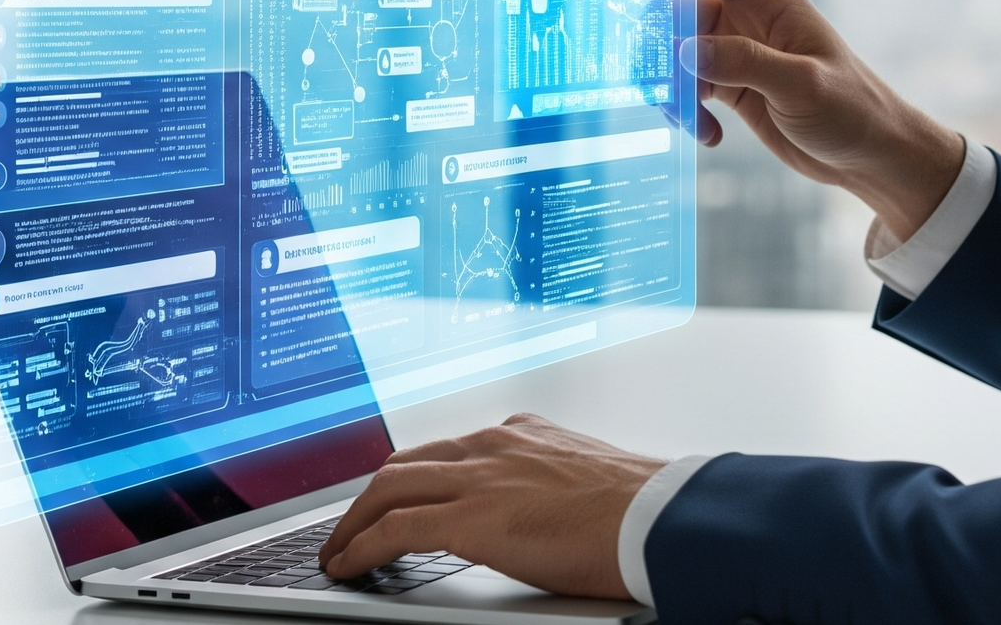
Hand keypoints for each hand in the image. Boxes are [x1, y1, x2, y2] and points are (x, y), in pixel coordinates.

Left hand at [316, 413, 662, 599]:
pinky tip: (348, 566)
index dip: (415, 476)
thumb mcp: (587, 482)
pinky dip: (362, 547)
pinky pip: (394, 530)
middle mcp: (494, 444)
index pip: (449, 450)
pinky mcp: (470, 517)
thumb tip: (544, 518)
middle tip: (353, 524)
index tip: (398, 496)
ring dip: (355, 521)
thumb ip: (550, 489)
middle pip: (407, 462)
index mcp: (523, 434)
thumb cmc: (644, 511)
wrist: (661, 518)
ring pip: (390, 487)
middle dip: (372, 495)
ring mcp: (479, 476)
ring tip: (339, 550)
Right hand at [617, 0, 961, 240]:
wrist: (872, 156)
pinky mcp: (731, 86)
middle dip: (660, 54)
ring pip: (674, 56)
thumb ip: (743, 64)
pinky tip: (709, 137)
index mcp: (767, 0)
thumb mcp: (802, 86)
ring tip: (694, 125)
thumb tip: (685, 52)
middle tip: (666, 93)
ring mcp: (735, 52)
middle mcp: (745, 19)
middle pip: (673, 16)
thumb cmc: (853, 111)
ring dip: (672, 91)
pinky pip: (686, 87)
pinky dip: (686, 112)